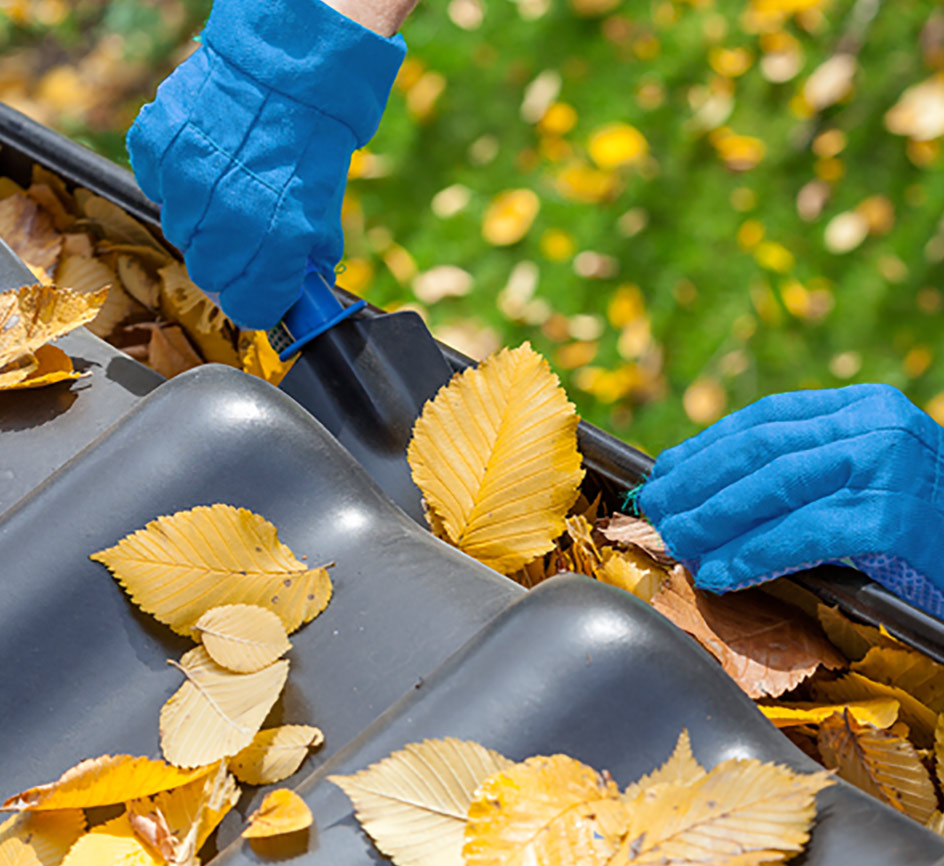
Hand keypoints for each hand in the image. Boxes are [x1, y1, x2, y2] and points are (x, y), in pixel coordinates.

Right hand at [126, 0, 405, 329]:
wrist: (289, 70)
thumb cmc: (312, 146)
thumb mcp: (323, 214)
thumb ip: (303, 262)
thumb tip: (296, 297)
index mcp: (277, 241)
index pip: (249, 308)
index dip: (256, 303)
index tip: (259, 294)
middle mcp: (228, 219)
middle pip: (209, 275)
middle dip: (229, 263)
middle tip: (246, 235)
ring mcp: (187, 183)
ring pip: (180, 232)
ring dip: (202, 221)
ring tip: (228, 187)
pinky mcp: (158, 149)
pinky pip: (157, 188)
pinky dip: (176, 182)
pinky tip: (205, 161)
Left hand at [638, 384, 943, 617]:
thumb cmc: (924, 529)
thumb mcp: (866, 478)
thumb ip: (808, 471)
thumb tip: (713, 488)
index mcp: (865, 407)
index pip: (766, 418)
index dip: (706, 446)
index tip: (667, 471)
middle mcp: (875, 425)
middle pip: (760, 449)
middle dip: (697, 483)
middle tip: (657, 509)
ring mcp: (885, 467)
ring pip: (771, 487)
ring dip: (712, 519)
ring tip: (677, 541)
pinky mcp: (891, 517)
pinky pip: (800, 534)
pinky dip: (751, 553)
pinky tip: (720, 571)